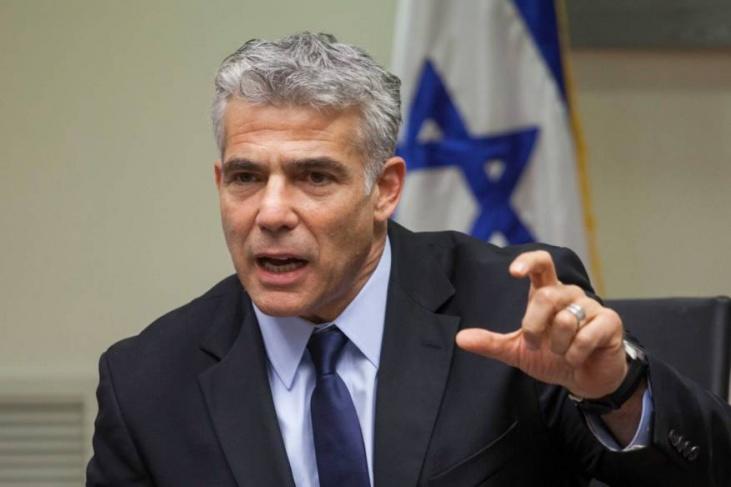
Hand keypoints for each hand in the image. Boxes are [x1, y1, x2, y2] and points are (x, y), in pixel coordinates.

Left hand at [456, 250, 626, 398]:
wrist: (584, 380)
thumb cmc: (552, 358)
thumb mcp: (517, 351)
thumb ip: (491, 343)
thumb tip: (460, 338)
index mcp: (547, 293)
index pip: (541, 263)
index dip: (528, 262)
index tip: (513, 271)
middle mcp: (569, 294)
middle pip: (545, 296)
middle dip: (533, 326)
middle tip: (533, 344)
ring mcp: (592, 306)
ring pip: (566, 319)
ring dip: (557, 345)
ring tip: (561, 352)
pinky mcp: (610, 322)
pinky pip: (585, 336)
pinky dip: (575, 353)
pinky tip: (578, 357)